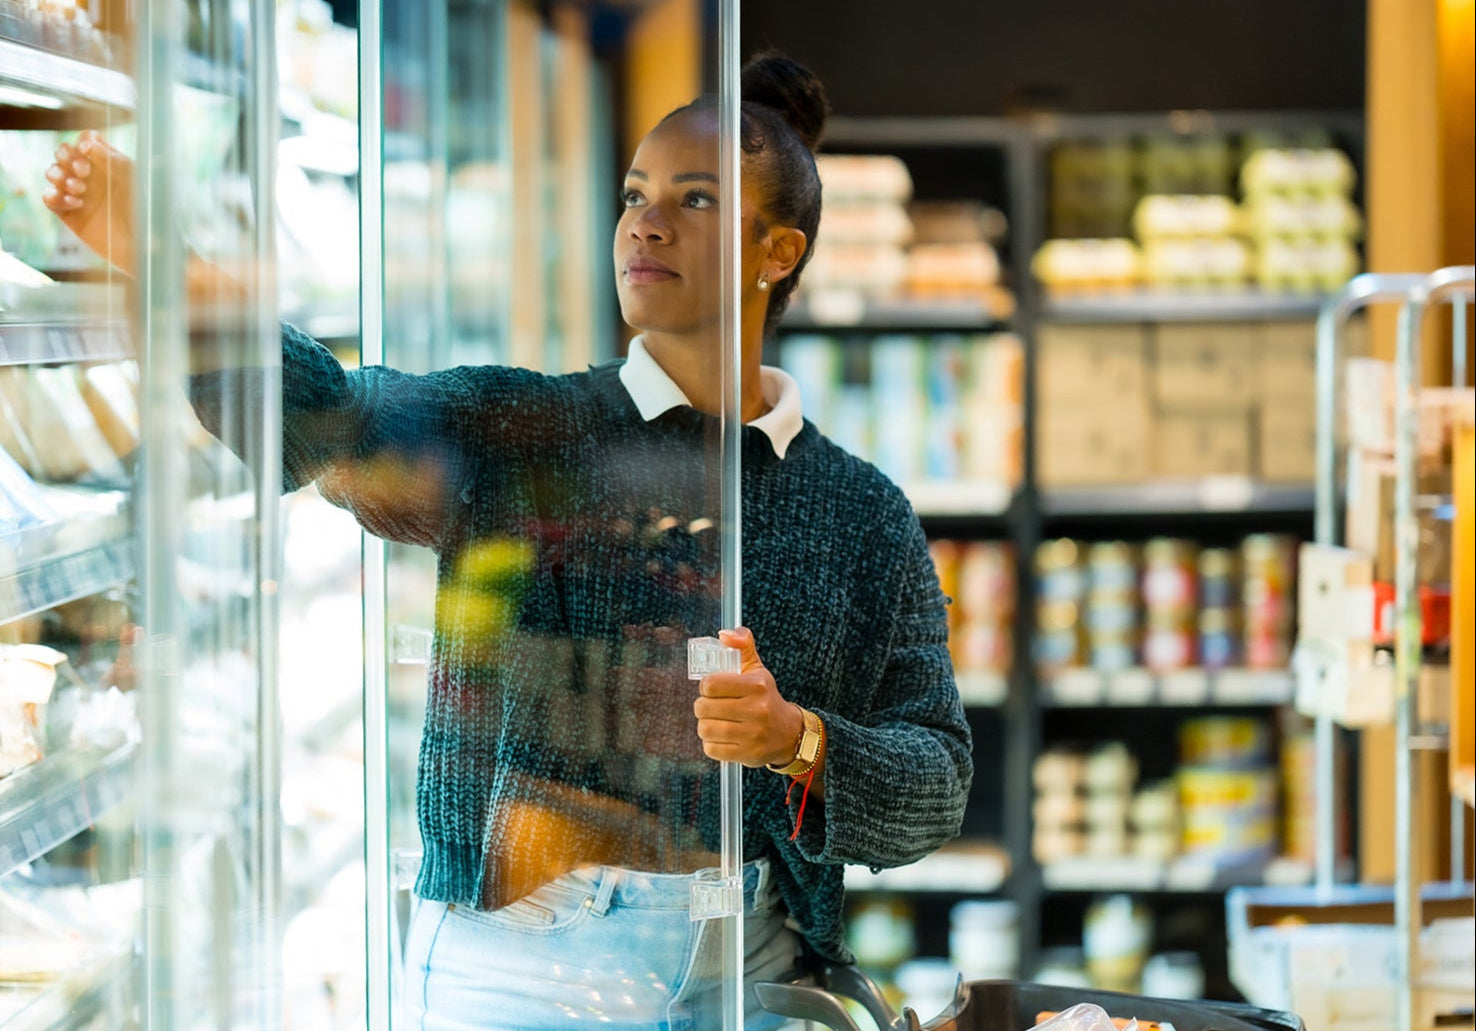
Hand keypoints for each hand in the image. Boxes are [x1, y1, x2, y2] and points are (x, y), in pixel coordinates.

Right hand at [42, 130, 136, 276]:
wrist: (147, 246)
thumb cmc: (148, 211)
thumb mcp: (134, 178)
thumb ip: (111, 157)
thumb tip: (89, 141)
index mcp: (109, 165)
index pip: (86, 142)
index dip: (82, 141)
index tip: (88, 149)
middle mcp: (92, 178)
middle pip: (63, 153)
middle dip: (67, 156)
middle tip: (84, 172)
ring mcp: (80, 195)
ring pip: (52, 173)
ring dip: (60, 175)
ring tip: (81, 189)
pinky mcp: (71, 215)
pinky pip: (49, 198)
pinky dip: (55, 196)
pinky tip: (76, 204)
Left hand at [693, 627, 803, 767]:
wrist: (789, 733)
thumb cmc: (766, 698)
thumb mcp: (758, 670)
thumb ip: (742, 645)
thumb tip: (724, 635)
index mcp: (757, 686)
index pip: (711, 684)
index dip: (705, 686)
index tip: (711, 689)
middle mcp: (757, 710)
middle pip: (704, 708)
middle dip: (702, 707)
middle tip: (711, 706)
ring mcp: (753, 735)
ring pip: (705, 729)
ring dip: (705, 726)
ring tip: (715, 722)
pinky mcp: (748, 754)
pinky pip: (712, 750)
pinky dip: (711, 744)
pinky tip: (721, 737)